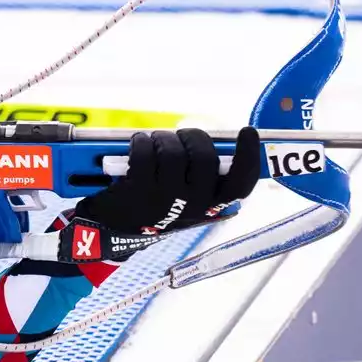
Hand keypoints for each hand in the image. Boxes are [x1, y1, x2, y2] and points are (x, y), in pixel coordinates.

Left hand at [58, 127, 260, 262]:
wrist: (112, 228)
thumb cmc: (152, 205)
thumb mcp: (183, 199)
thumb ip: (200, 176)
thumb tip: (210, 144)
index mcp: (209, 206)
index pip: (241, 184)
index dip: (249, 156)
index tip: (246, 132)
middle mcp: (192, 205)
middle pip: (206, 158)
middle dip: (192, 137)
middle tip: (180, 136)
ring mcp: (166, 199)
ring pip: (174, 152)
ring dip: (162, 138)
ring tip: (154, 141)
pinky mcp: (139, 190)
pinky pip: (145, 153)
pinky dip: (141, 141)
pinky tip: (138, 143)